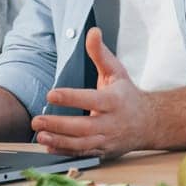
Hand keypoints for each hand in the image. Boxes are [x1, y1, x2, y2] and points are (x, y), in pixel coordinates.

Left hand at [30, 27, 155, 158]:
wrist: (148, 123)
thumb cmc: (127, 94)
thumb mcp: (116, 71)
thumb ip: (100, 53)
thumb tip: (92, 32)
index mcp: (114, 101)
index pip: (91, 99)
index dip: (71, 98)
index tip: (51, 94)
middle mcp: (111, 123)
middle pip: (83, 127)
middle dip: (59, 125)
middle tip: (37, 119)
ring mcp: (107, 140)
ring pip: (82, 144)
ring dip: (59, 142)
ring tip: (40, 135)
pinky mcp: (103, 152)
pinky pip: (83, 154)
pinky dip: (65, 152)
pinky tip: (49, 147)